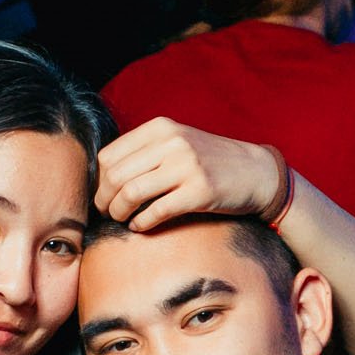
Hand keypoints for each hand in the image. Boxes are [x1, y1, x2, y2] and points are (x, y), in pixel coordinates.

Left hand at [95, 119, 284, 231]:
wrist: (255, 173)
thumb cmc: (209, 162)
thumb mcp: (176, 143)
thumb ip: (144, 152)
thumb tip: (102, 177)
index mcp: (160, 127)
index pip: (109, 155)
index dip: (99, 181)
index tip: (103, 195)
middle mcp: (172, 142)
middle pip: (115, 176)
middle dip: (104, 200)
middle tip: (107, 213)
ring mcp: (186, 166)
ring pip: (131, 193)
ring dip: (119, 212)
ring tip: (122, 219)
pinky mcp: (199, 192)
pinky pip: (155, 212)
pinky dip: (141, 223)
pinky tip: (140, 226)